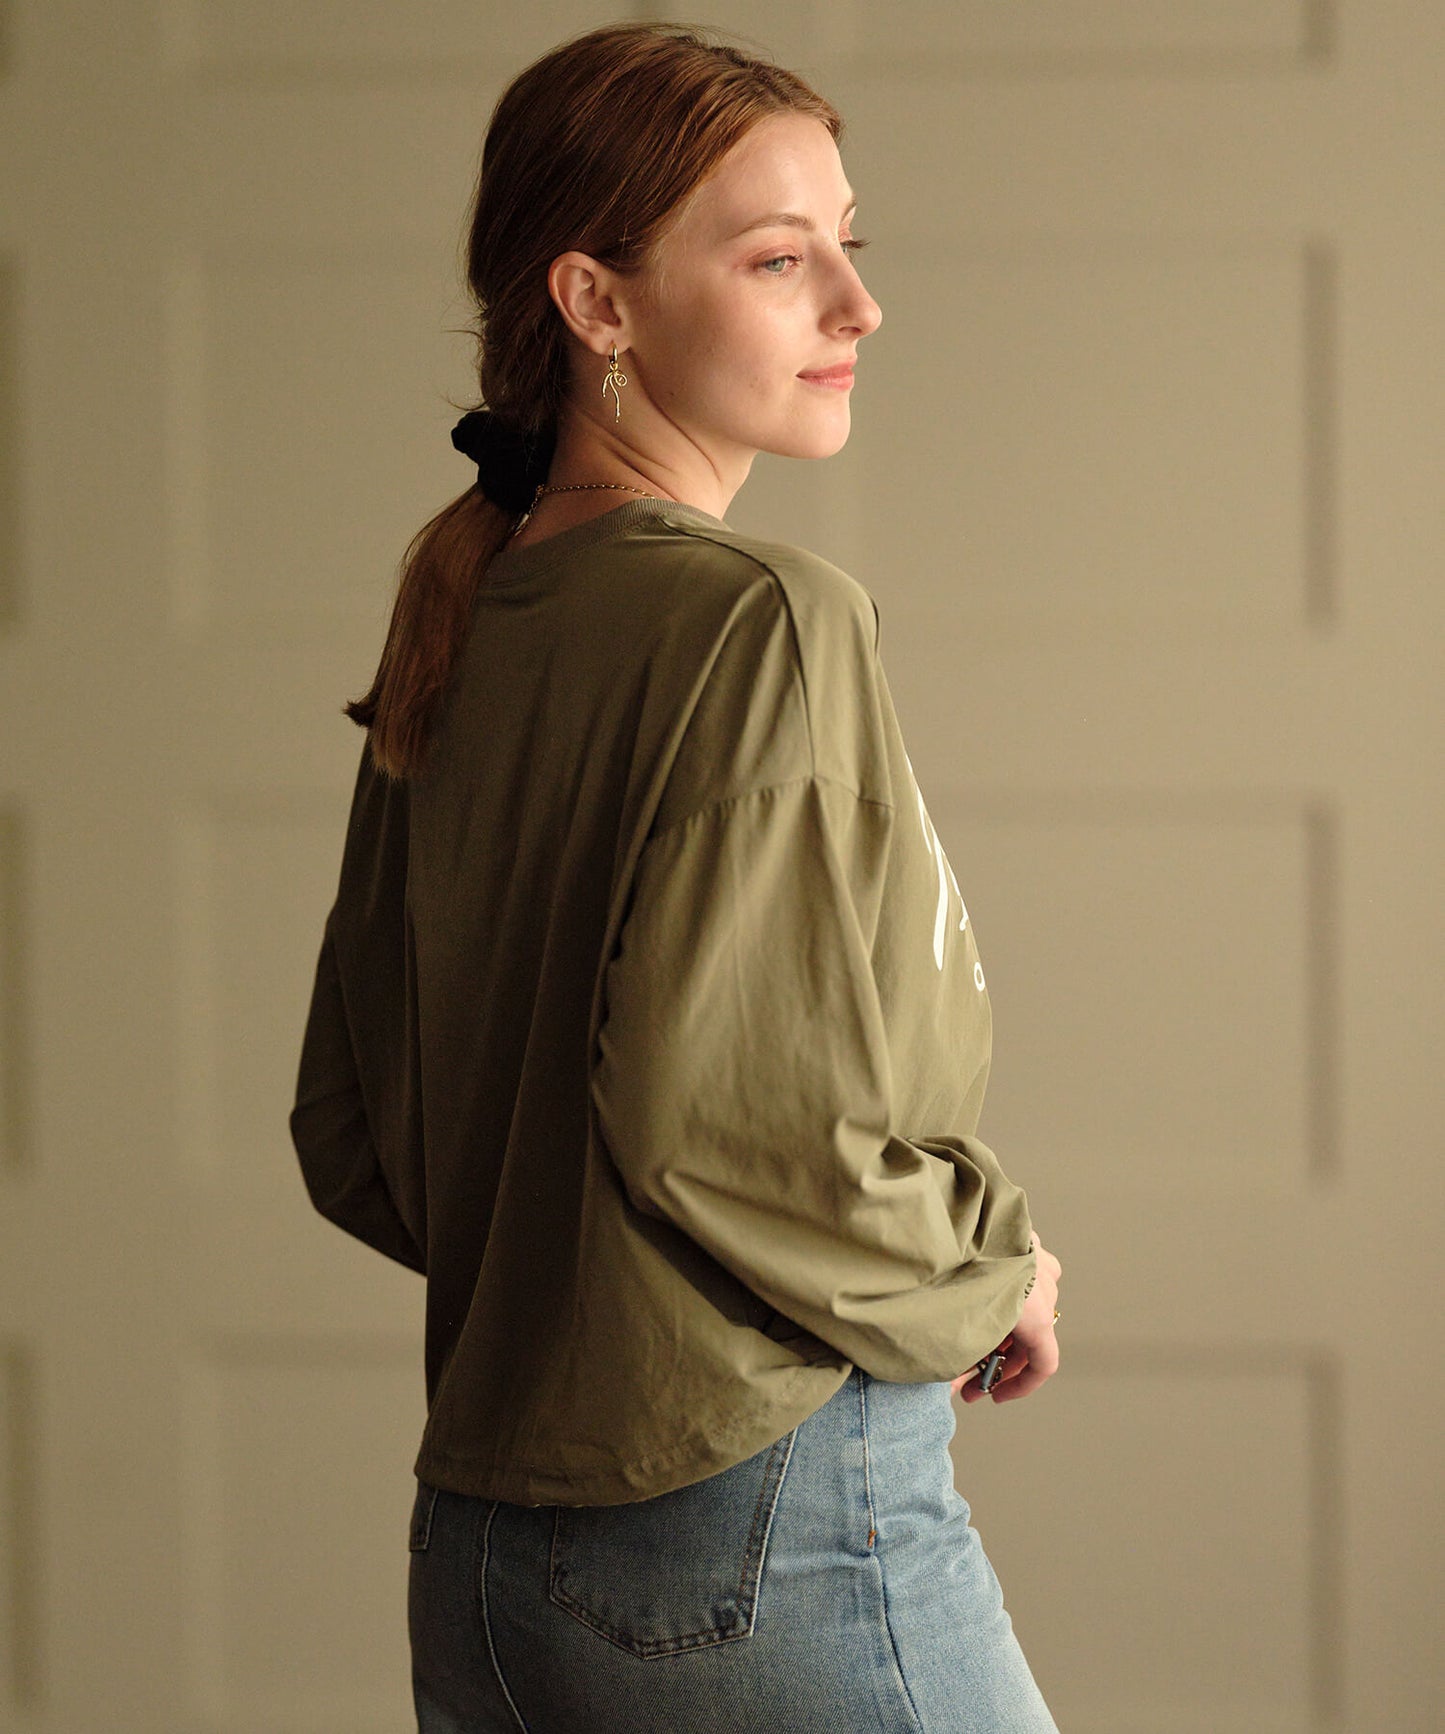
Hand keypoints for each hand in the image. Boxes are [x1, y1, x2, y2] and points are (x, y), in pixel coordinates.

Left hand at [951, 1232, 1061, 1405]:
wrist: (950, 1216)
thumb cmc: (953, 1276)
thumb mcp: (957, 1329)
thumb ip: (960, 1359)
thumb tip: (951, 1384)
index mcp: (1037, 1314)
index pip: (1044, 1363)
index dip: (1020, 1387)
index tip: (994, 1396)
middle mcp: (1044, 1284)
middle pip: (1032, 1333)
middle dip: (998, 1357)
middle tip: (964, 1370)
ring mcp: (1034, 1254)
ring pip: (1028, 1299)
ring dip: (1001, 1321)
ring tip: (964, 1331)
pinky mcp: (1018, 1232)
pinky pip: (1019, 1267)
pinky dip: (1000, 1289)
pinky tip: (968, 1293)